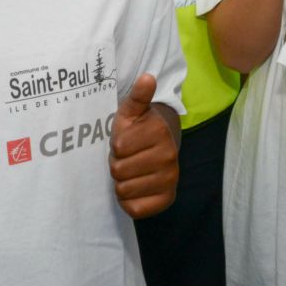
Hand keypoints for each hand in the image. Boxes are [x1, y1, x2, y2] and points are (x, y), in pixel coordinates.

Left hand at [109, 74, 178, 218]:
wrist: (159, 149)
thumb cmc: (138, 129)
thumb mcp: (133, 111)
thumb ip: (138, 95)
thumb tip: (147, 77)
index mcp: (160, 132)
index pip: (118, 147)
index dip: (116, 146)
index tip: (125, 142)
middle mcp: (169, 157)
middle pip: (119, 171)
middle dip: (117, 164)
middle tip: (128, 158)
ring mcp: (170, 180)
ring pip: (124, 190)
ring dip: (121, 182)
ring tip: (132, 170)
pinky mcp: (166, 200)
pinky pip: (134, 208)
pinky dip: (128, 201)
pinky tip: (136, 187)